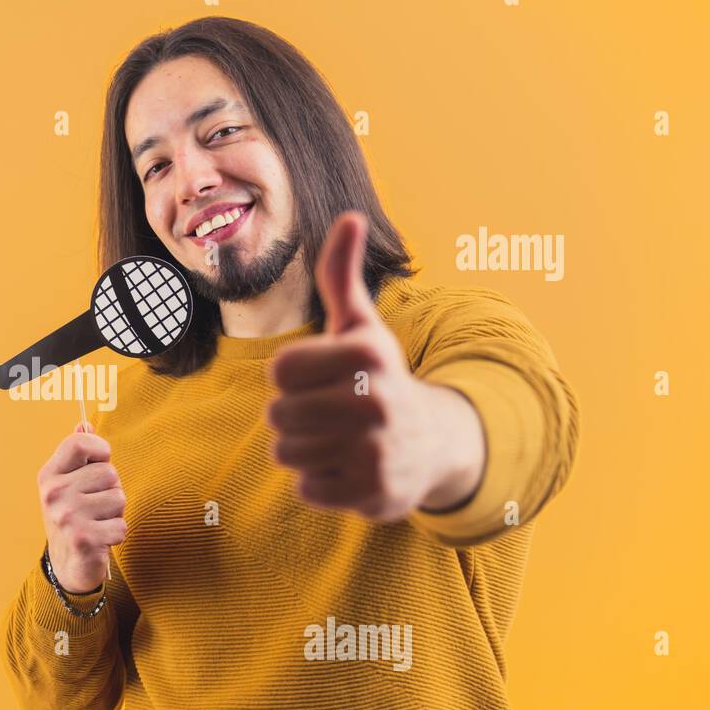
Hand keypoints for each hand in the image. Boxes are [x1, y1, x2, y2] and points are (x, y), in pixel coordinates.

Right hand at [37, 422, 127, 591]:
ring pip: (119, 498)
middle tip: (95, 506)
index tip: (100, 463)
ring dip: (115, 513)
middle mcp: (54, 493)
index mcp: (49, 475)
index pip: (80, 443)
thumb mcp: (70, 484)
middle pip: (108, 472)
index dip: (100, 450)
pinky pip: (121, 525)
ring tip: (98, 522)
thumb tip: (84, 424)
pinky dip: (117, 534)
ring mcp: (66, 516)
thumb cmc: (74, 517)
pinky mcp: (83, 539)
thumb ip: (78, 455)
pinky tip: (101, 540)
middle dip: (111, 489)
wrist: (67, 565)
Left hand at [265, 212, 484, 521]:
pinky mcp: (373, 493)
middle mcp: (376, 400)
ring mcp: (376, 450)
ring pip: (287, 453)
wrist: (432, 444)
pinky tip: (348, 469)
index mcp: (366, 353)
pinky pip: (305, 489)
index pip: (278, 371)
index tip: (320, 379)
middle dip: (293, 416)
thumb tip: (350, 216)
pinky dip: (318, 483)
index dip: (290, 378)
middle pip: (277, 414)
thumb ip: (341, 276)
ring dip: (303, 450)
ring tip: (337, 440)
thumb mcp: (361, 327)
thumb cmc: (377, 378)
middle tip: (327, 414)